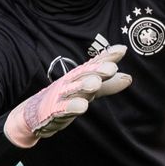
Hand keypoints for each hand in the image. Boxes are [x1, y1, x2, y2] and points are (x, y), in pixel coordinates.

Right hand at [5, 44, 131, 147]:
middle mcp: (69, 82)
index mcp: (78, 76)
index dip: (106, 57)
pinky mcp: (52, 111)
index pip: (94, 65)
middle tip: (112, 68)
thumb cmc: (65, 98)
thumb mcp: (88, 91)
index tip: (121, 50)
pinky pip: (62, 109)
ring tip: (95, 84)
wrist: (35, 114)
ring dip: (83, 85)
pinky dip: (71, 107)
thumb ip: (107, 85)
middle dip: (97, 70)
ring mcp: (60, 96)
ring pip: (73, 89)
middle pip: (84, 74)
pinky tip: (82, 106)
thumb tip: (129, 78)